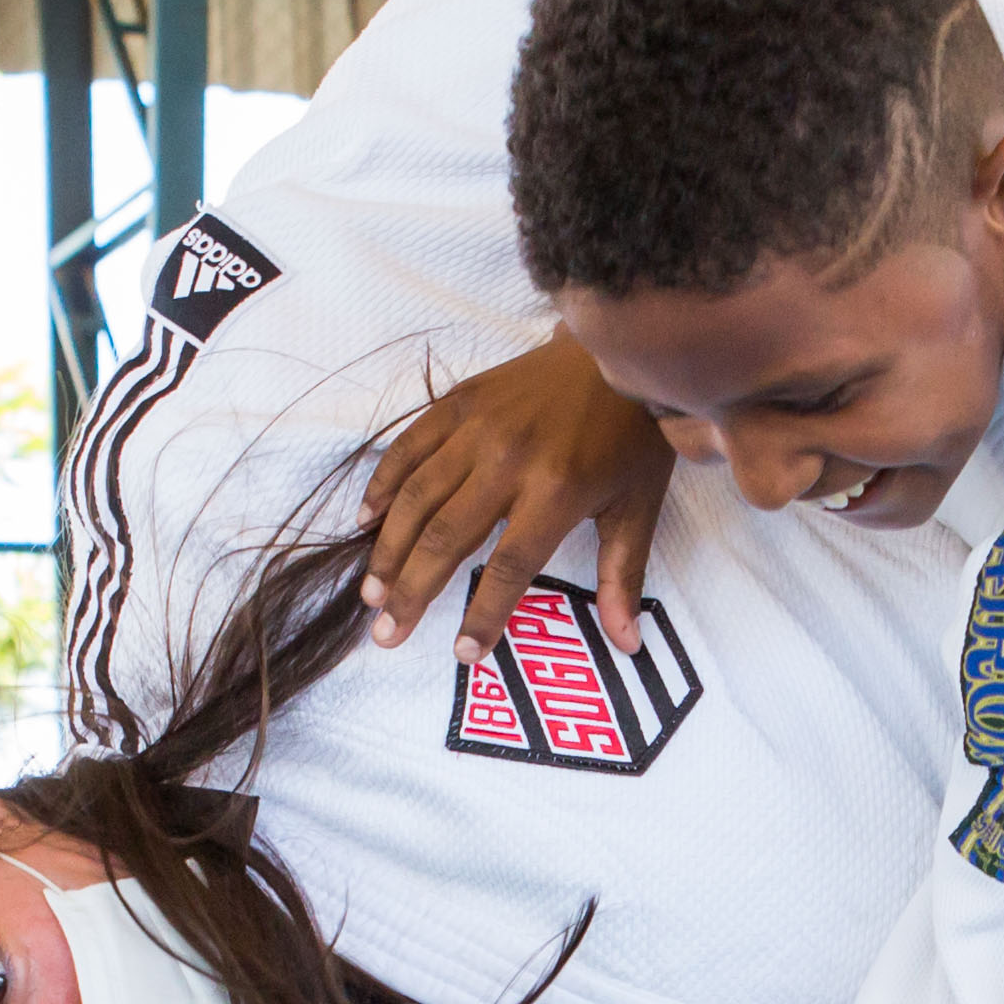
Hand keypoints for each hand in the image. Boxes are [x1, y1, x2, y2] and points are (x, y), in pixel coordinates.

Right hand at [365, 333, 673, 654]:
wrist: (615, 349)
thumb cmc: (630, 435)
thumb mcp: (638, 507)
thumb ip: (624, 576)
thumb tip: (627, 643)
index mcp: (558, 491)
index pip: (511, 567)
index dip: (485, 615)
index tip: (465, 653)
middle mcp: (510, 460)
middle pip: (446, 537)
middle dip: (411, 592)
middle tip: (386, 633)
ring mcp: (478, 427)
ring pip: (417, 496)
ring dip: (388, 549)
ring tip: (372, 592)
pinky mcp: (459, 401)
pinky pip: (409, 448)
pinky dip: (383, 485)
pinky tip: (366, 522)